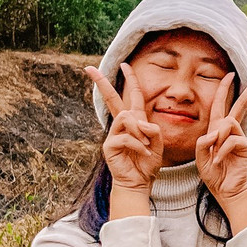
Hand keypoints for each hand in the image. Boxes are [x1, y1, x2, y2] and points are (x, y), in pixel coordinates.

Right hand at [86, 61, 163, 204]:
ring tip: (146, 145)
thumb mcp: (158, 142)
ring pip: (126, 117)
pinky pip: (126, 136)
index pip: (133, 95)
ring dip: (140, 131)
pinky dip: (139, 144)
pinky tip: (144, 152)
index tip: (124, 65)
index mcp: (135, 120)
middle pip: (111, 98)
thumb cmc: (148, 162)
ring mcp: (114, 134)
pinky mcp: (109, 145)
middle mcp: (122, 124)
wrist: (140, 181)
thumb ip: (152, 129)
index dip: (130, 79)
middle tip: (89, 68)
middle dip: (101, 82)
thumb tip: (140, 122)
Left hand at [195, 73, 246, 227]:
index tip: (231, 74)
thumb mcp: (200, 155)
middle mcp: (230, 130)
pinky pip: (232, 140)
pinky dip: (222, 150)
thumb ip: (204, 141)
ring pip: (229, 122)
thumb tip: (216, 132)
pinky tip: (218, 160)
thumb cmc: (212, 172)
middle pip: (240, 105)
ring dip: (218, 138)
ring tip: (215, 154)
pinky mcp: (245, 147)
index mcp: (217, 128)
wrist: (224, 189)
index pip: (221, 104)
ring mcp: (240, 137)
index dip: (225, 89)